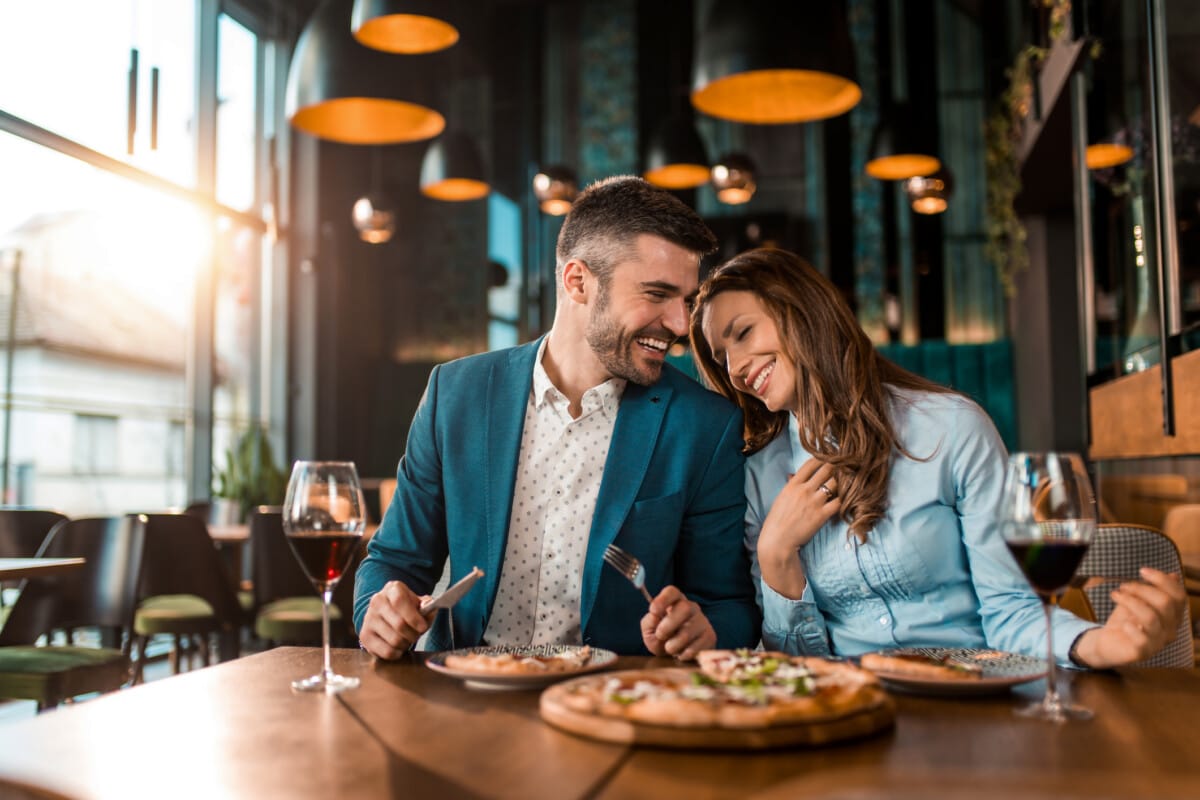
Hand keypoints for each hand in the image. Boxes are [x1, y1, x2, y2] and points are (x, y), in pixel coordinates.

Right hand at [358, 580, 433, 659]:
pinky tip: (398, 647)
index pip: (399, 601)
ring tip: (407, 639)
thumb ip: (428, 607)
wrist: (387, 615)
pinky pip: (386, 652)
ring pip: (394, 640)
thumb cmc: (407, 610)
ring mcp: (368, 618)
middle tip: (416, 635)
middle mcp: (377, 601)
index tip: (423, 627)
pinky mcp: (364, 635)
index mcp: (392, 589)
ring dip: (406, 644)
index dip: (413, 617)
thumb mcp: (419, 604)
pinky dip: (397, 653)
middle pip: (399, 624)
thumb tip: (428, 610)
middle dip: (413, 634)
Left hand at [640, 585, 716, 660]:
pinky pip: (695, 647)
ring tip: (669, 648)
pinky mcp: (710, 637)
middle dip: (669, 624)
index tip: (653, 610)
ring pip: (688, 632)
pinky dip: (683, 654)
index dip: (663, 599)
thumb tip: (654, 616)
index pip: (672, 591)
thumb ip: (649, 622)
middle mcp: (692, 607)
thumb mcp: (650, 631)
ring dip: (673, 644)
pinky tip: (681, 653)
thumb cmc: (662, 638)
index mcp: (675, 601)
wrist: (677, 656)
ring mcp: (703, 621)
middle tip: (660, 635)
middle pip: (685, 607)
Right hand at [757, 459, 841, 598]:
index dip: (824, 458)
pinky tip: (844, 501)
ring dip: (842, 483)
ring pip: (836, 483)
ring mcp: (814, 502)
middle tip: (844, 468)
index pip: (812, 463)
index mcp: (793, 484)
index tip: (830, 457)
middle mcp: (805, 489)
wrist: (778, 540)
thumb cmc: (777, 520)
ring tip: (847, 484)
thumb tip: (793, 474)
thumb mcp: (781, 498)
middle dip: (837, 467)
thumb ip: (790, 485)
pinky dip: (843, 500)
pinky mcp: (822, 515)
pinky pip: (839, 502)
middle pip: (827, 469)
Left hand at [1071, 568, 1185, 668]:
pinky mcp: (1143, 652)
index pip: (1179, 596)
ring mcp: (1158, 642)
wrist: (1107, 643)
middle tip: (1123, 586)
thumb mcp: (1138, 601)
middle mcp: (1170, 629)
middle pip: (1165, 603)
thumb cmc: (1125, 620)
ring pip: (1151, 617)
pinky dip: (1129, 626)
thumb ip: (1154, 590)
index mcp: (1173, 616)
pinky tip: (1122, 623)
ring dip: (1130, 601)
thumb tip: (1174, 575)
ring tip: (1115, 595)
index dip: (1162, 580)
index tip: (1141, 570)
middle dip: (1141, 589)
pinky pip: (1141, 638)